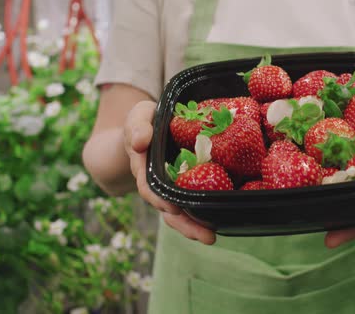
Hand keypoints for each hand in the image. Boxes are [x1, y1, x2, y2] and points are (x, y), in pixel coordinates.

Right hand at [124, 101, 215, 244]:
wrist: (148, 128)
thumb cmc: (144, 121)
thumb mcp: (138, 116)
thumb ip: (138, 126)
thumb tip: (140, 142)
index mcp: (142, 167)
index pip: (149, 188)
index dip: (160, 199)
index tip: (173, 208)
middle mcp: (155, 184)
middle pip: (166, 209)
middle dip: (184, 224)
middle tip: (206, 236)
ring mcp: (168, 189)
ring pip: (178, 213)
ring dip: (193, 227)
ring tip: (211, 237)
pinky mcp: (182, 187)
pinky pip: (189, 204)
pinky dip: (200, 214)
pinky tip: (217, 222)